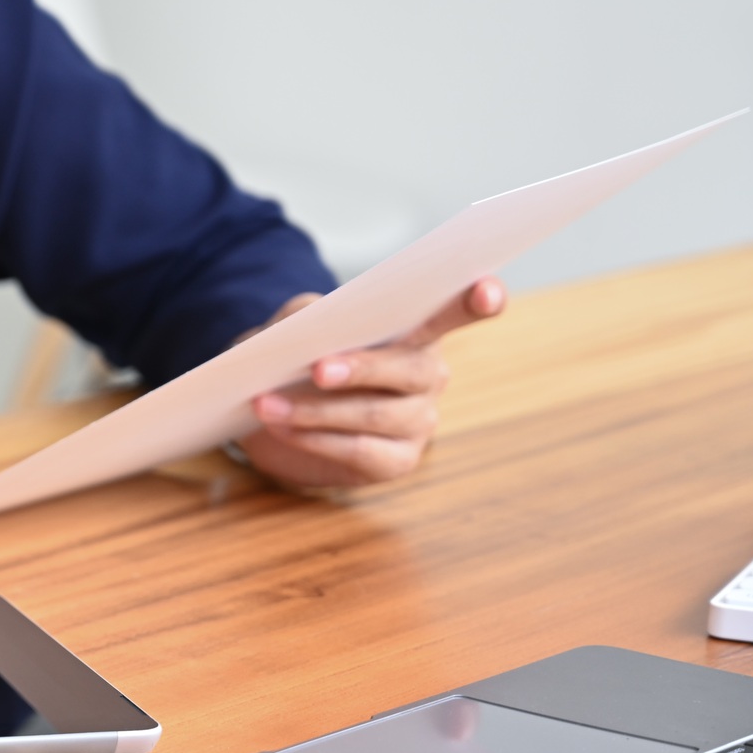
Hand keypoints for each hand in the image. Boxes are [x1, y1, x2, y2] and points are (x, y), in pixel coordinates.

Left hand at [236, 277, 505, 489]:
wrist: (264, 407)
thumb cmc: (290, 357)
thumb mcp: (290, 325)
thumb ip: (307, 314)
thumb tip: (316, 322)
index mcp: (414, 330)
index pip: (455, 311)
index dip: (476, 302)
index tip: (487, 292)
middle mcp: (428, 375)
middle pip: (411, 369)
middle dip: (362, 368)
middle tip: (317, 369)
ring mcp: (418, 421)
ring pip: (376, 415)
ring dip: (316, 410)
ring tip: (267, 403)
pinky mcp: (395, 461)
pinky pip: (359, 451)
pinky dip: (314, 438)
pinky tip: (282, 429)